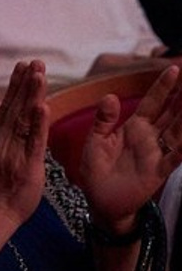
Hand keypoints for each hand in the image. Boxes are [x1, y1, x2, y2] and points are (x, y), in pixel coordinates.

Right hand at [0, 60, 49, 229]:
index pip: (7, 104)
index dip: (16, 84)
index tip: (23, 64)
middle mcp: (3, 138)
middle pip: (16, 106)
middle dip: (25, 83)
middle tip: (35, 61)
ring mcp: (14, 150)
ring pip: (25, 118)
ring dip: (32, 95)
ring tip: (39, 74)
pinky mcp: (28, 164)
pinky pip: (34, 141)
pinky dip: (39, 123)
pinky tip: (44, 106)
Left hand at [82, 65, 181, 232]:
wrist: (99, 201)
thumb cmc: (96, 170)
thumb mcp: (96, 140)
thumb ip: (104, 119)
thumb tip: (110, 95)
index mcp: (133, 127)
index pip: (152, 103)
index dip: (163, 87)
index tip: (174, 69)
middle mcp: (149, 137)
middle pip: (170, 113)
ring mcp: (156, 153)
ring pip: (178, 131)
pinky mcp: (158, 171)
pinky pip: (174, 157)